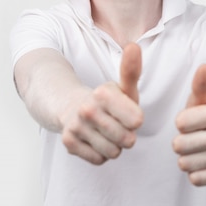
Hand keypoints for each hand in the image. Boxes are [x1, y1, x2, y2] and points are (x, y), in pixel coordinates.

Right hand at [60, 43, 143, 164]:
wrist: (70, 107)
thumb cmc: (106, 101)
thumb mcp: (122, 87)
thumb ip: (131, 71)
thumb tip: (134, 45)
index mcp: (103, 93)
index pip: (137, 121)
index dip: (135, 120)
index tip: (126, 113)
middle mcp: (87, 108)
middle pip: (127, 140)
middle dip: (126, 136)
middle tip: (116, 125)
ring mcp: (76, 126)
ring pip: (113, 153)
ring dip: (113, 147)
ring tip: (105, 133)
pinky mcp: (68, 142)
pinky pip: (98, 160)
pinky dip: (100, 154)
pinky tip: (94, 140)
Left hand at [172, 64, 205, 185]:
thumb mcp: (203, 98)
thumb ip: (201, 84)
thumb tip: (205, 67)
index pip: (180, 123)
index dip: (181, 122)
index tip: (192, 120)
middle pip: (179, 146)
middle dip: (180, 142)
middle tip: (193, 137)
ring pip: (185, 164)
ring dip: (187, 158)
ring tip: (198, 149)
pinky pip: (196, 179)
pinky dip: (196, 172)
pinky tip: (205, 161)